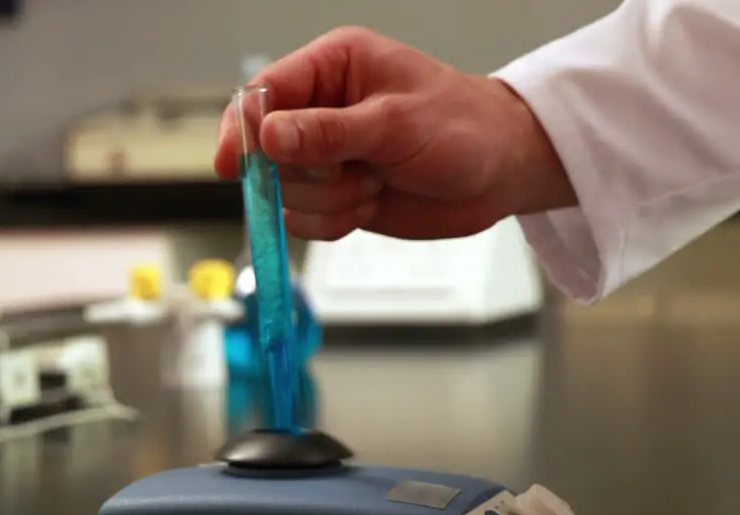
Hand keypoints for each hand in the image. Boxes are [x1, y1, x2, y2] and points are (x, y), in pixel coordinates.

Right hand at [214, 27, 575, 240]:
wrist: (502, 171)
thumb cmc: (464, 127)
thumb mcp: (397, 125)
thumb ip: (329, 132)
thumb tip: (269, 135)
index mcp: (333, 67)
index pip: (264, 94)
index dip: (245, 130)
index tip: (237, 165)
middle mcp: (322, 109)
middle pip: (267, 152)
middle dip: (308, 175)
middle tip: (352, 172)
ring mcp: (327, 156)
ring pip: (286, 193)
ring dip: (331, 201)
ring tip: (376, 182)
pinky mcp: (336, 195)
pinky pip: (307, 221)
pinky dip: (337, 222)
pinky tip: (373, 202)